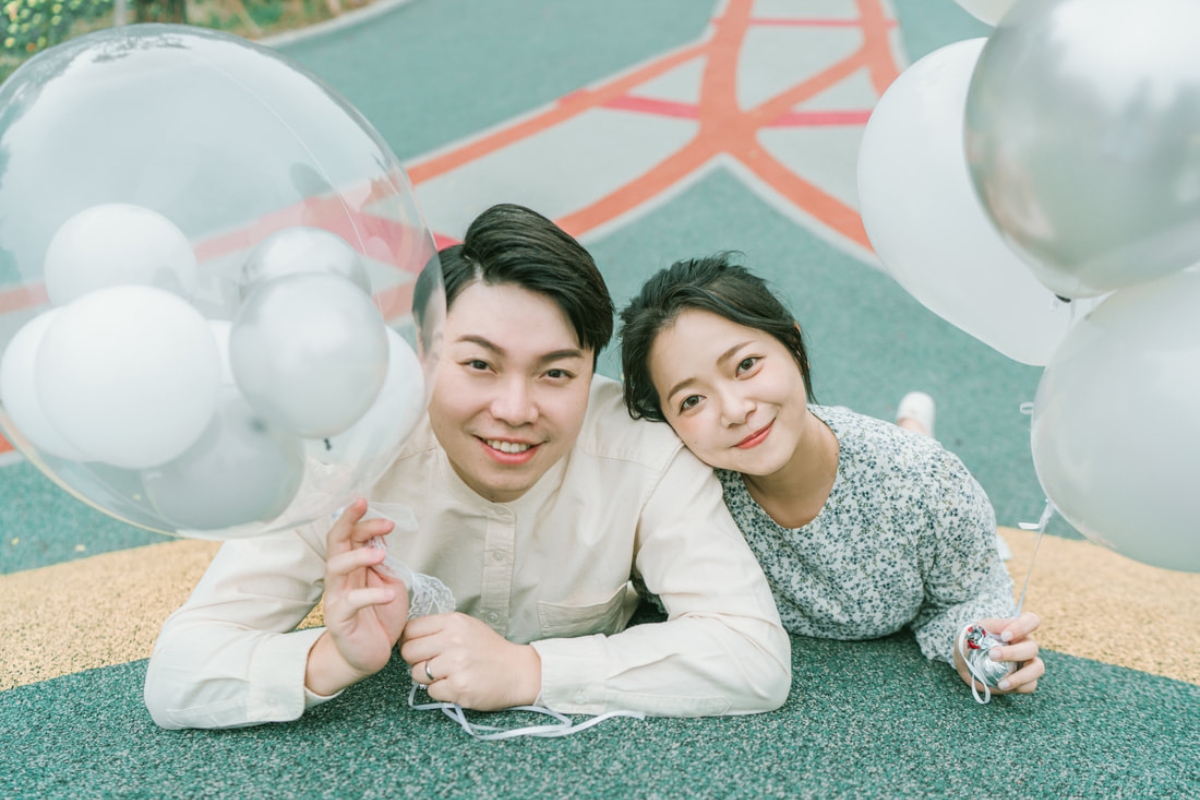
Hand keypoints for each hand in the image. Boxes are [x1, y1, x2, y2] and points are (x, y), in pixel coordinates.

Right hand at [305, 498, 408, 696]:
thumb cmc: (377, 617)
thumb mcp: (386, 582)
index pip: (348, 534)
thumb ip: (382, 562)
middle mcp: (340, 578)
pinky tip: (390, 593)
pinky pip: (352, 602)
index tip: (368, 502)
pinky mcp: (340, 619)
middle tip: (365, 507)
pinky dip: (371, 594)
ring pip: (336, 568)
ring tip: (380, 554)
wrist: (366, 655)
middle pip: (336, 543)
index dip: (356, 517)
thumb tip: (381, 536)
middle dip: (348, 522)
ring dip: (357, 556)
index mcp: (351, 566)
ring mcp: (337, 597)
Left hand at [400, 612, 540, 709]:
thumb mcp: (467, 627)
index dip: (411, 641)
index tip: (420, 649)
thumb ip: (439, 629)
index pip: (410, 629)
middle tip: (433, 664)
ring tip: (448, 675)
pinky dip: (441, 691)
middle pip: (408, 652)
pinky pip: (431, 692)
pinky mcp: (459, 687)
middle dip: (416, 661)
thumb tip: (407, 639)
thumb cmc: (490, 650)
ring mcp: (455, 664)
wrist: (518, 672)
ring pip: (416, 674)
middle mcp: (453, 640)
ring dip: (428, 679)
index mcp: (453, 622)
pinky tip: (456, 685)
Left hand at [954, 611, 1044, 695]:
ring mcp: (1027, 663)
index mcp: (1016, 628)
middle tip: (992, 655)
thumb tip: (1006, 627)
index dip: (1022, 627)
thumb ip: (991, 626)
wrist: (964, 661)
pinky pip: (1030, 685)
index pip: (1031, 621)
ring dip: (1021, 676)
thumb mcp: (976, 629)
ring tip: (1001, 682)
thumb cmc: (972, 641)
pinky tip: (1001, 685)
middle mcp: (1025, 645)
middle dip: (1013, 653)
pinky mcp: (1024, 681)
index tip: (1005, 635)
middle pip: (1032, 648)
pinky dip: (1018, 686)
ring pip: (1037, 668)